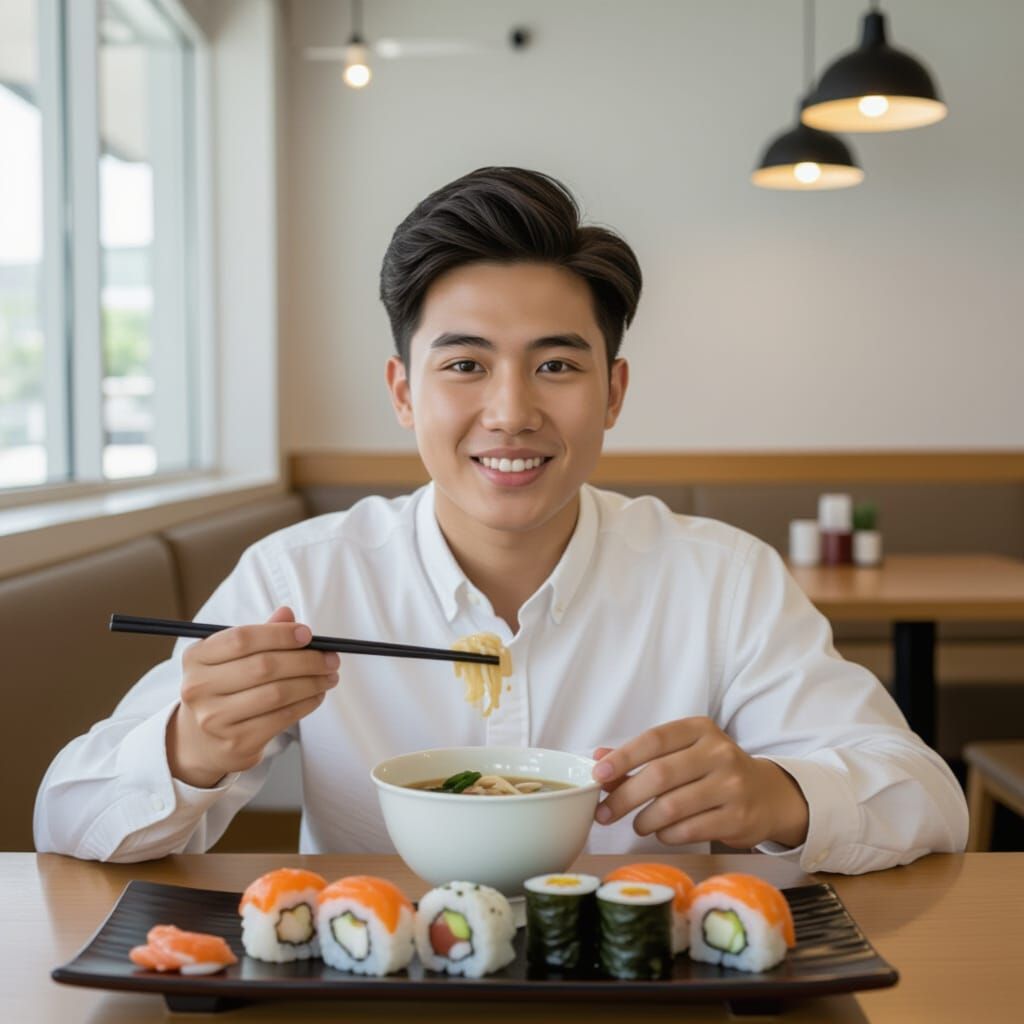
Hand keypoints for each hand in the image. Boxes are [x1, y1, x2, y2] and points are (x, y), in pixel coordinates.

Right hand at [167, 606, 339, 787]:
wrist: (202, 741)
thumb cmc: (224, 689)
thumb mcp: (232, 659)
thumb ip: (260, 635)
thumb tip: (288, 614)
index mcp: (196, 658)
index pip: (242, 639)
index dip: (279, 634)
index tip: (308, 634)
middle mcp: (199, 688)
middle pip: (264, 666)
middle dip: (306, 660)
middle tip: (331, 658)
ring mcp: (215, 718)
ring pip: (277, 693)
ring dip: (312, 682)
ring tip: (329, 676)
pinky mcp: (236, 742)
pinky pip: (282, 718)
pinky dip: (306, 703)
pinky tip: (317, 695)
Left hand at [591, 717, 808, 848]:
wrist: (767, 795)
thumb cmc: (712, 771)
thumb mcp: (682, 753)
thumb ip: (641, 756)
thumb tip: (598, 758)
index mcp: (700, 729)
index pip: (654, 739)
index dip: (623, 757)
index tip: (598, 773)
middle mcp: (719, 753)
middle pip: (660, 775)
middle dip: (624, 797)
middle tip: (605, 813)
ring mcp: (732, 786)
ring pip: (672, 806)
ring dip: (644, 820)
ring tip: (637, 824)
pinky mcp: (738, 818)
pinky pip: (689, 830)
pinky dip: (667, 835)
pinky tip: (662, 832)